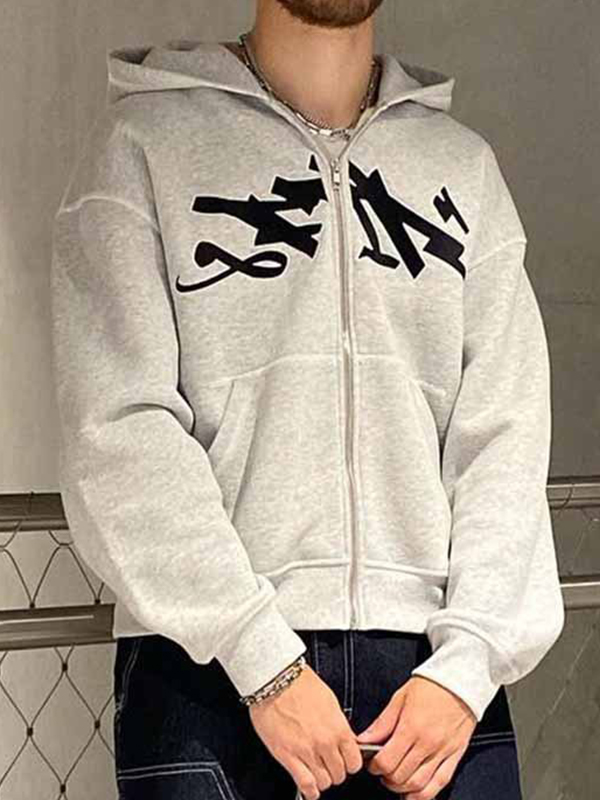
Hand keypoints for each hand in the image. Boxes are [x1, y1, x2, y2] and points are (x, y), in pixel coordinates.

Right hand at [248, 665, 362, 798]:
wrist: (277, 679)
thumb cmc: (301, 685)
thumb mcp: (330, 702)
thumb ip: (339, 725)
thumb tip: (345, 740)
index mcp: (338, 728)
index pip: (354, 761)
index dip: (349, 763)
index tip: (344, 761)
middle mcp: (325, 743)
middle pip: (340, 774)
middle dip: (335, 771)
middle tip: (328, 764)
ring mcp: (306, 751)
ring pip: (324, 782)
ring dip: (322, 780)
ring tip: (317, 771)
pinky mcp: (287, 756)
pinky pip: (305, 784)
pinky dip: (309, 790)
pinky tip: (309, 788)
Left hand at [356, 676, 476, 798]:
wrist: (460, 680)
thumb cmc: (431, 686)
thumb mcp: (400, 698)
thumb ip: (382, 723)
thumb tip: (364, 739)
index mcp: (411, 727)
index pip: (387, 761)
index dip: (374, 767)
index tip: (372, 763)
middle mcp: (428, 743)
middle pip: (401, 776)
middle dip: (386, 778)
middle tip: (382, 771)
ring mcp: (443, 751)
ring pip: (419, 785)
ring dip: (402, 789)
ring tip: (395, 781)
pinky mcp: (455, 756)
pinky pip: (440, 783)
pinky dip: (425, 795)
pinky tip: (414, 794)